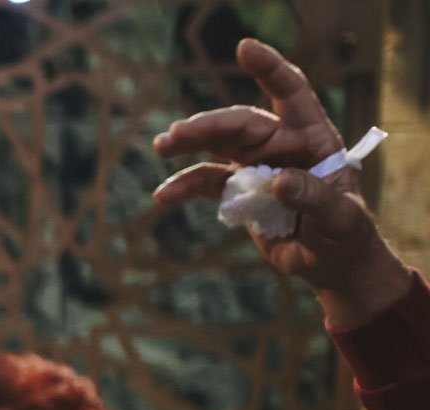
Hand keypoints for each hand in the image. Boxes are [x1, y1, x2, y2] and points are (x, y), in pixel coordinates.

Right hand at [153, 38, 408, 324]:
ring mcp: (258, 165)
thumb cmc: (343, 235)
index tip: (243, 50)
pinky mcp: (239, 190)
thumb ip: (314, 197)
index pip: (292, 94)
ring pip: (218, 145)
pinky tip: (163, 197)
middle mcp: (283, 145)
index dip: (269, 70)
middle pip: (242, 124)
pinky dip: (185, 187)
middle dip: (209, 126)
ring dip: (189, 144)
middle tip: (175, 136)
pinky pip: (207, 182)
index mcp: (315, 139)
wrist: (329, 262)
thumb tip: (278, 180)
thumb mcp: (340, 218)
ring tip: (163, 145)